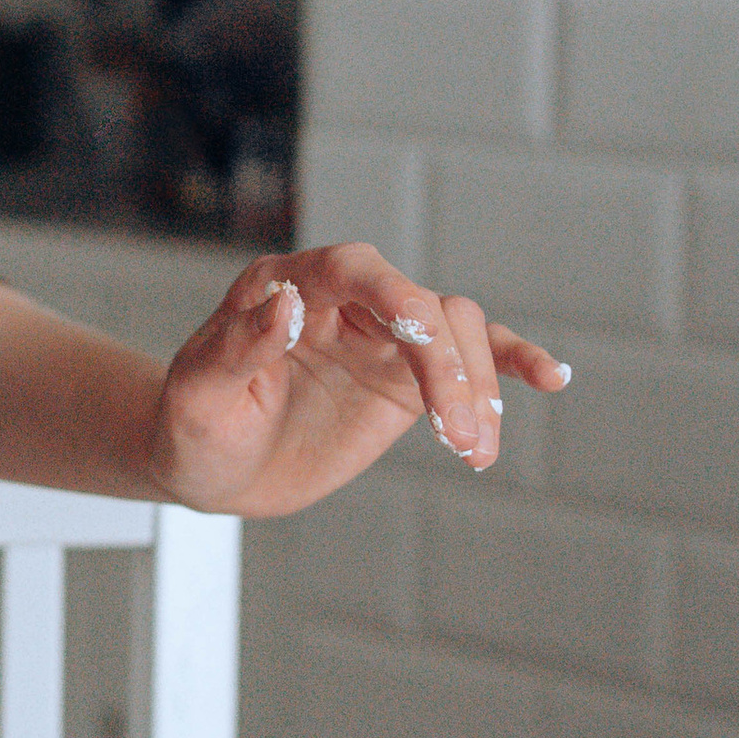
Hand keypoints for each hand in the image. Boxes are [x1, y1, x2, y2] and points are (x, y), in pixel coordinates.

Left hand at [151, 242, 568, 520]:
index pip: (356, 269)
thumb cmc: (190, 428)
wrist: (210, 468)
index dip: (398, 298)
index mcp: (285, 286)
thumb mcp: (197, 395)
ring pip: (454, 330)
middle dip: (448, 367)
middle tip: (461, 437)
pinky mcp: (403, 378)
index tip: (424, 346)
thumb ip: (237, 346)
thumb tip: (286, 301)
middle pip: (420, 305)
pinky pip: (466, 358)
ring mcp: (378, 337)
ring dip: (477, 385)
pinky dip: (506, 364)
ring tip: (475, 450)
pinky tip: (548, 378)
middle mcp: (340, 299)